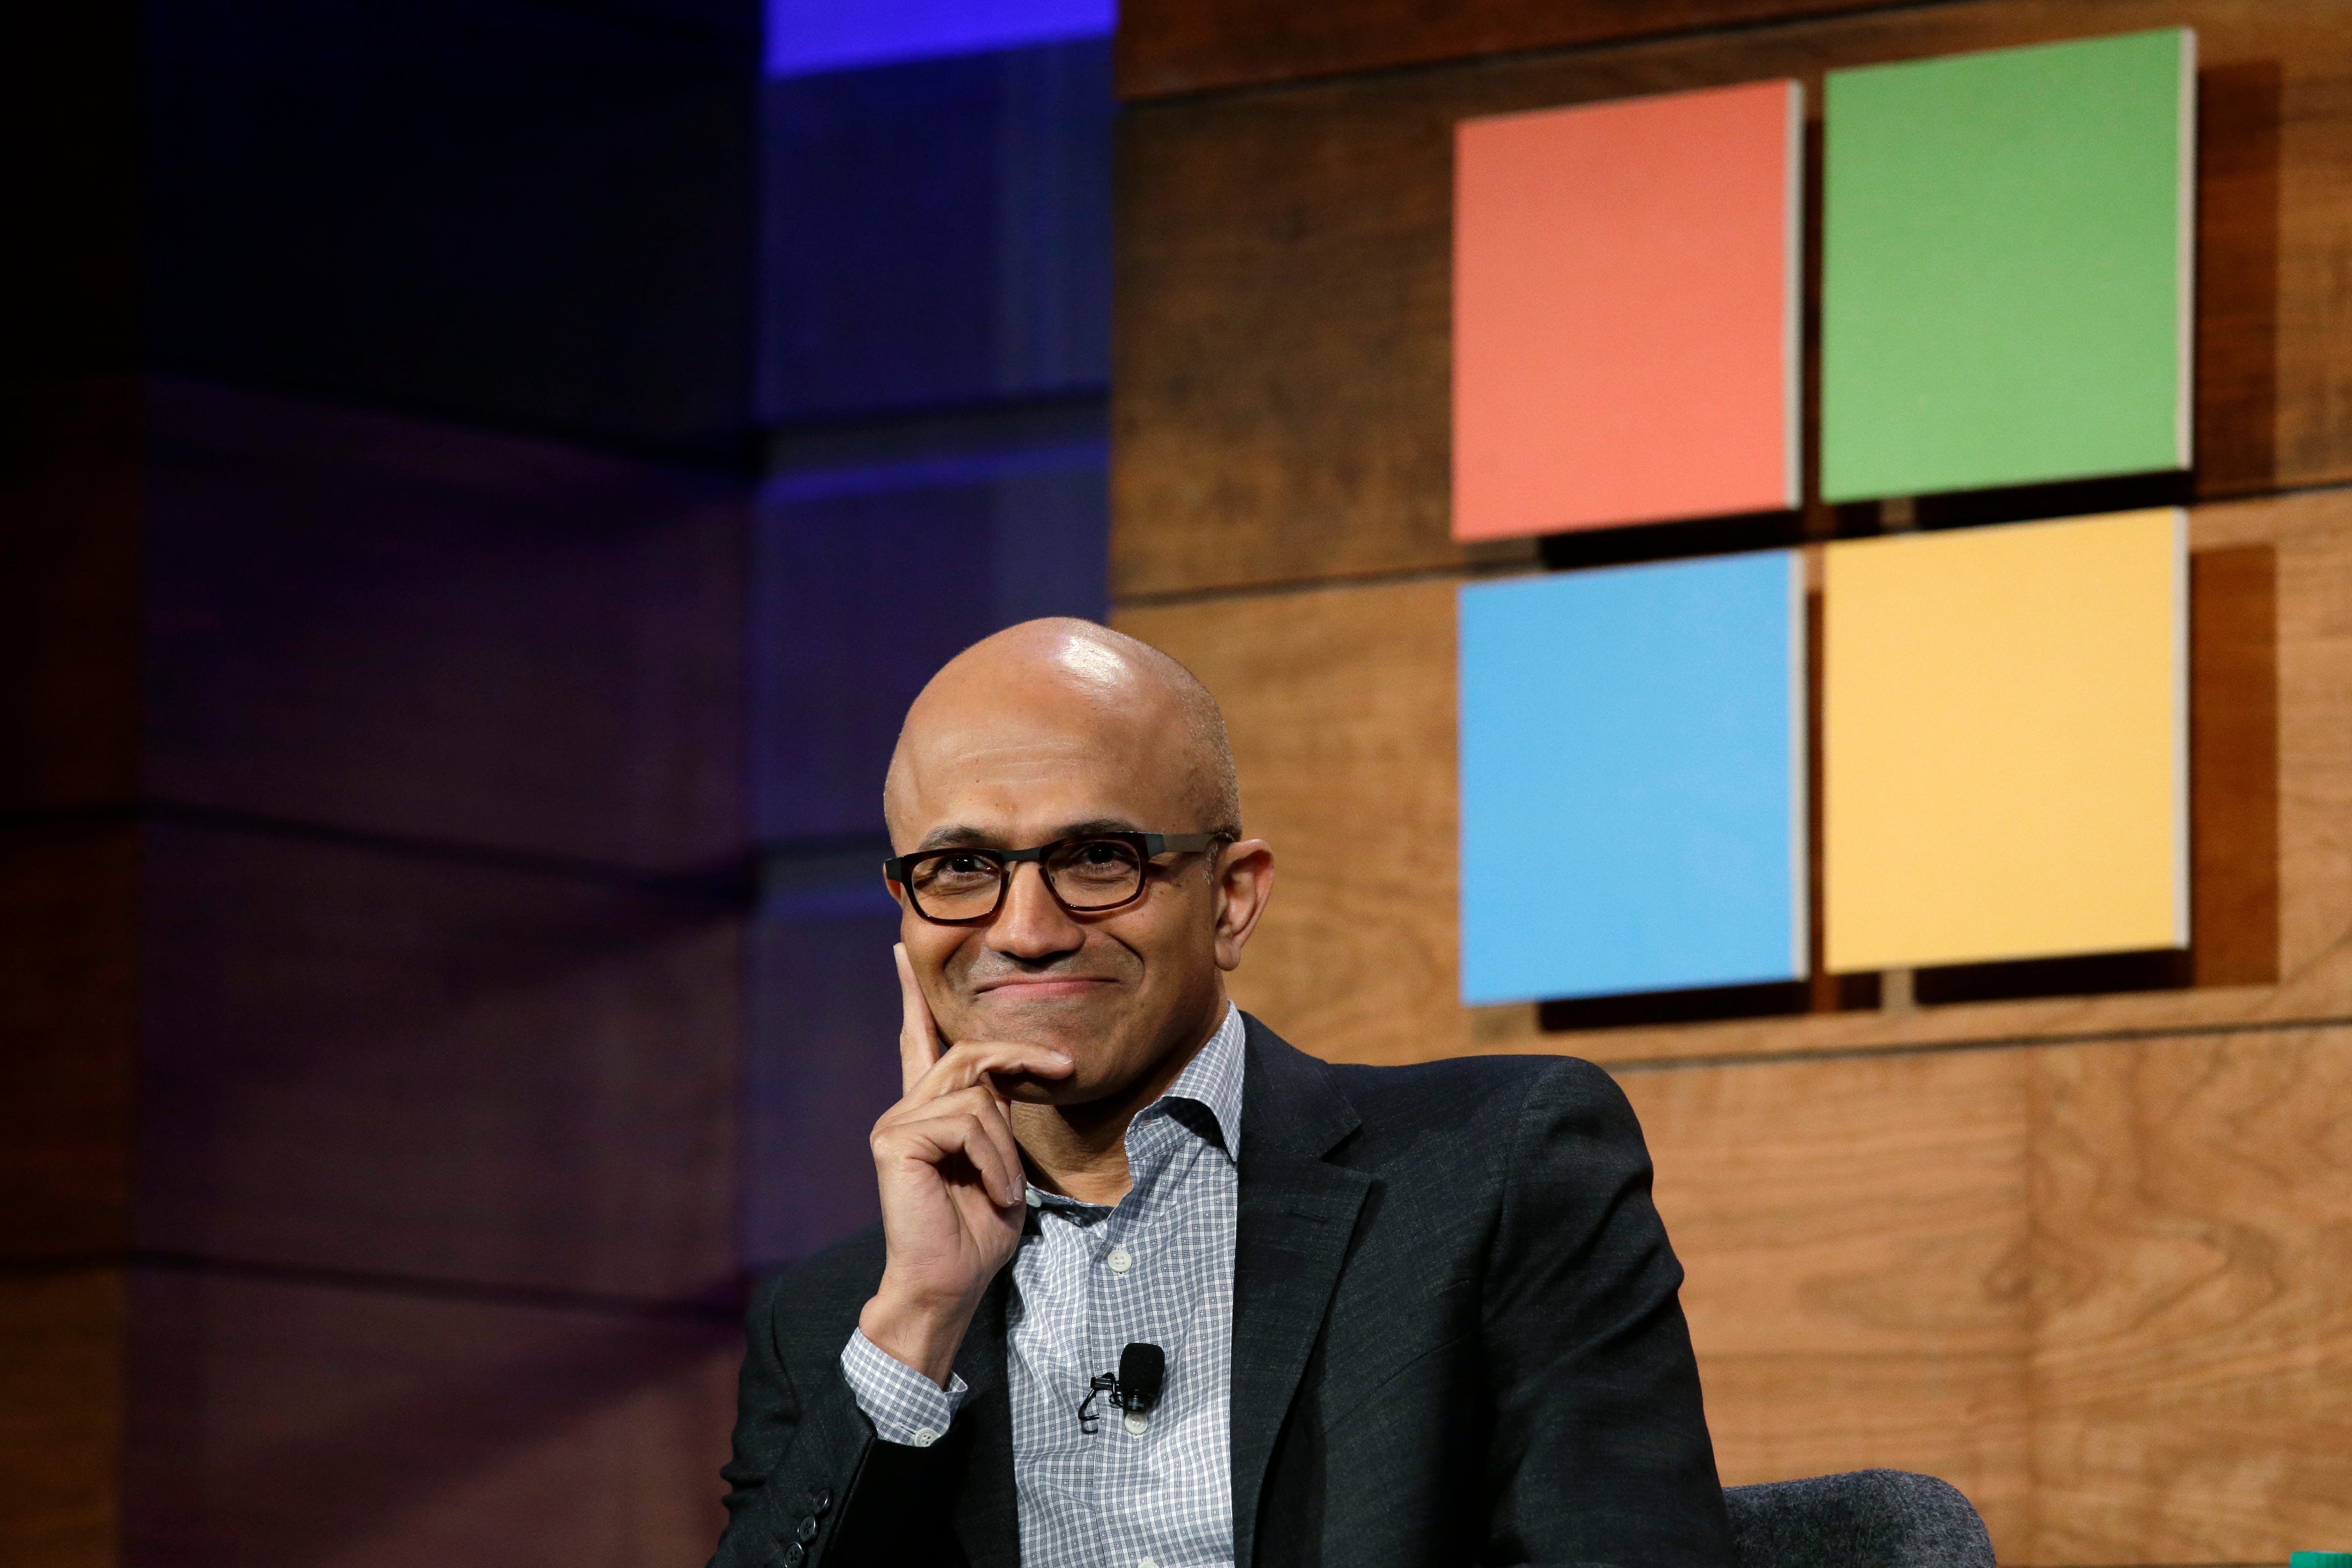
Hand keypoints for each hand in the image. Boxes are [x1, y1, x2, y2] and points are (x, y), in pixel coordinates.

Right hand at [859, 944, 1072, 1385]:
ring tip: (1004, 1190)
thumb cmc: (977, 1233)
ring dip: (1006, 1146)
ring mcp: (897, 1122)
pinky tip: (991, 1193)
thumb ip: (991, 1115)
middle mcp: (905, 1109)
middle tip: (1065, 1068)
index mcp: (927, 1112)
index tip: (900, 949)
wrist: (947, 1284)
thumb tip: (1002, 1080)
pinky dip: (994, 1160)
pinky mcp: (896, 1139)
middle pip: (969, 1054)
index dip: (913, 996)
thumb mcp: (998, 1162)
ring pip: (976, 1093)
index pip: (918, 1041)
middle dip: (1023, 1056)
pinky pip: (968, 1121)